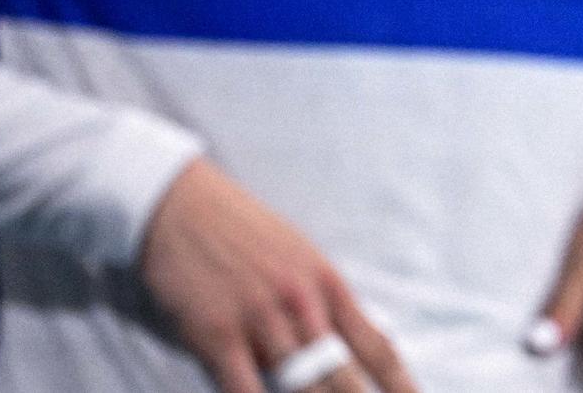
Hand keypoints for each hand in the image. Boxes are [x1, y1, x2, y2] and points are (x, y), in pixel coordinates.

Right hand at [138, 158, 416, 392]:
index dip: (401, 384)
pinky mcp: (216, 333)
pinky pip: (242, 386)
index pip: (376, 346)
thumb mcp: (298, 257)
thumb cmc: (242, 232)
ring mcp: (260, 319)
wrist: (181, 207)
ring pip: (297, 385)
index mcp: (327, 285)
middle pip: (341, 376)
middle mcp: (302, 303)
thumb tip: (341, 347)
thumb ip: (320, 304)